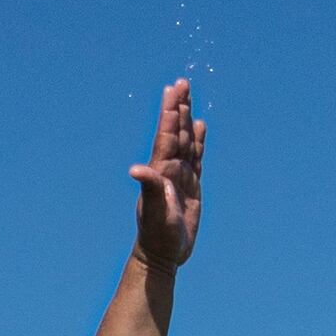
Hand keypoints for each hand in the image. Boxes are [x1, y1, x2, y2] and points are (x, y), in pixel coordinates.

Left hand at [126, 77, 202, 270]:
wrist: (162, 254)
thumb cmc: (156, 234)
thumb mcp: (154, 211)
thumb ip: (148, 188)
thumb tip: (136, 169)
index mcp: (160, 170)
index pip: (165, 135)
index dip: (168, 112)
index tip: (171, 90)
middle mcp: (170, 169)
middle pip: (176, 131)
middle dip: (178, 106)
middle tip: (181, 82)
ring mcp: (181, 176)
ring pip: (185, 140)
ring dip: (186, 119)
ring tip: (188, 97)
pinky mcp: (192, 186)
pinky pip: (196, 157)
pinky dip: (198, 141)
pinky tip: (199, 126)